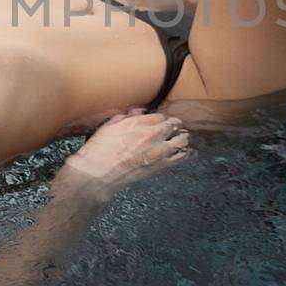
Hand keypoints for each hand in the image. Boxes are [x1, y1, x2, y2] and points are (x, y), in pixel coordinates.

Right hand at [59, 107, 191, 200]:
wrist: (98, 172)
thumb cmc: (99, 150)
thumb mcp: (109, 126)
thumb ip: (125, 117)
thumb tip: (137, 113)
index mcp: (139, 122)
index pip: (160, 116)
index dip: (160, 119)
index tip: (160, 122)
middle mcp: (152, 134)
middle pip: (173, 125)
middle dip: (174, 126)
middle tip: (174, 128)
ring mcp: (158, 150)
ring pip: (181, 140)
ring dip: (182, 138)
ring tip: (182, 139)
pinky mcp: (159, 165)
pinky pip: (179, 157)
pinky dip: (185, 154)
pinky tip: (187, 153)